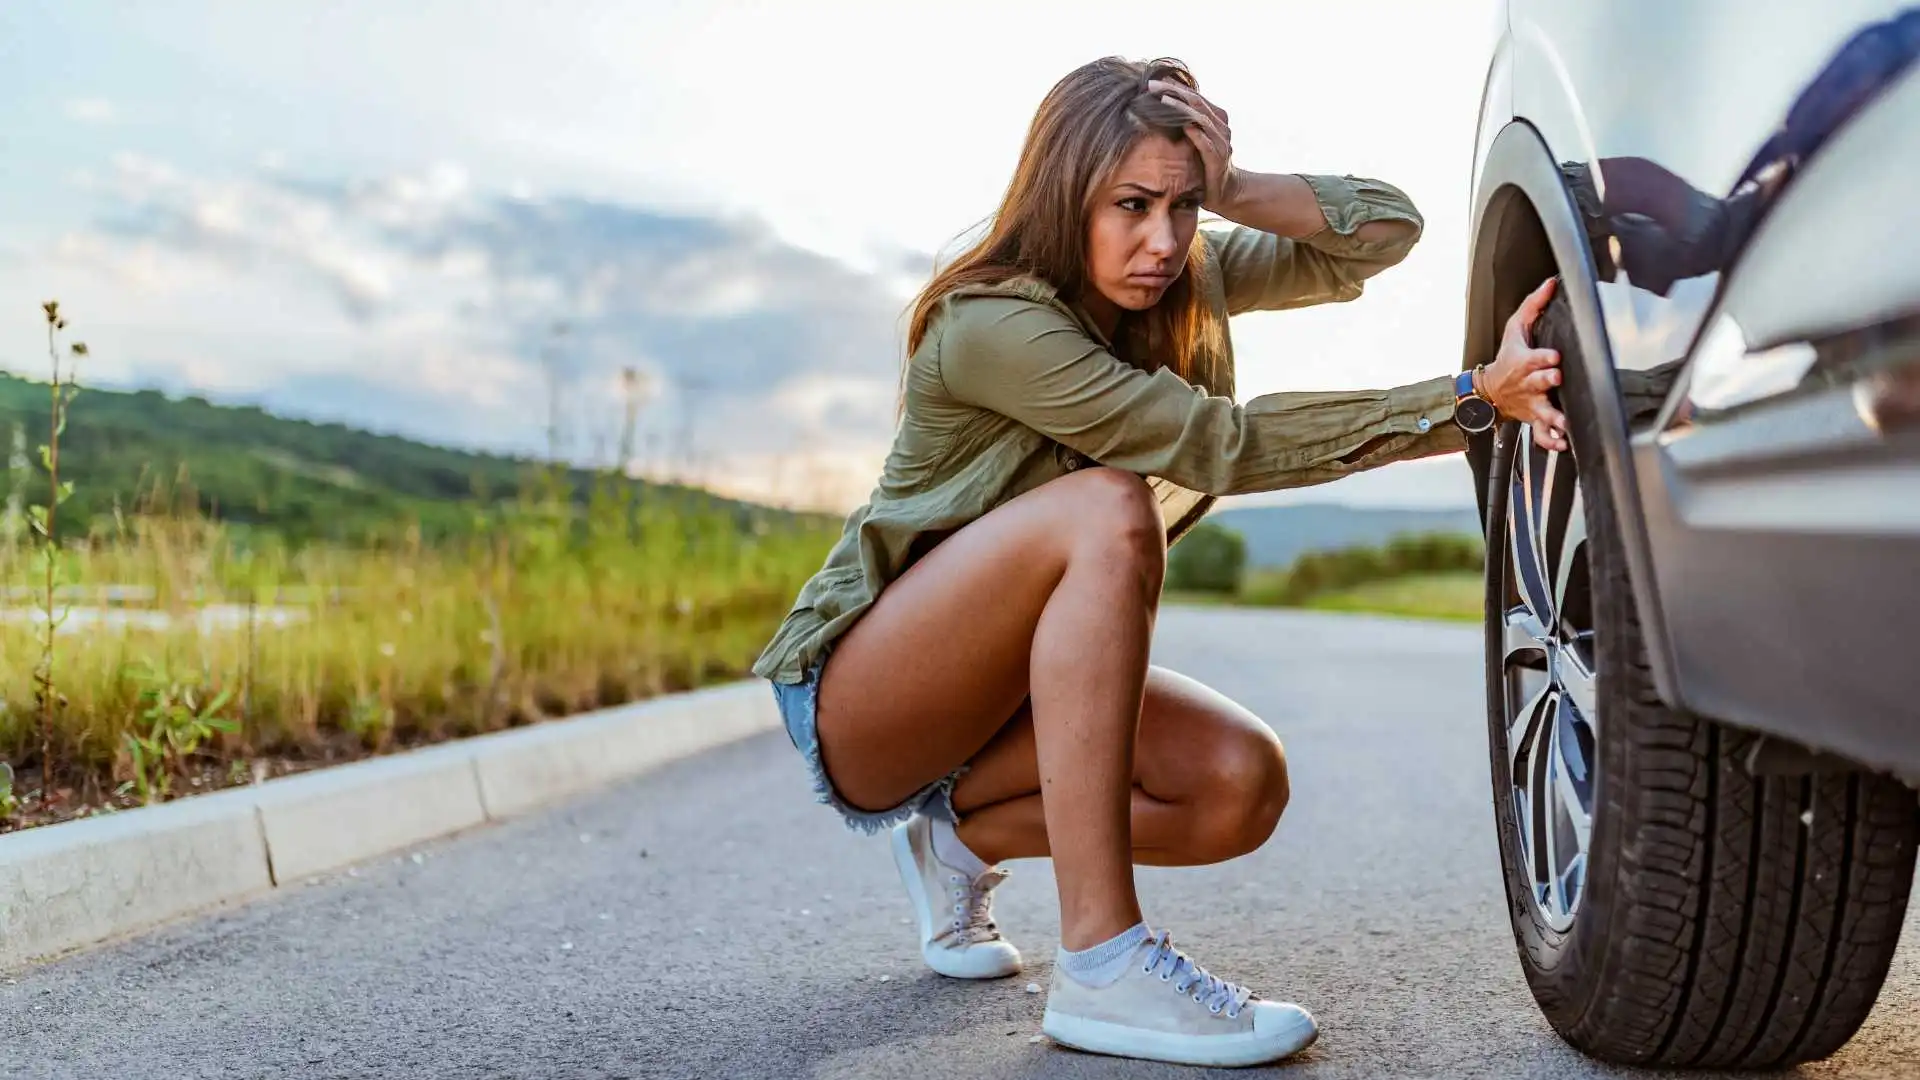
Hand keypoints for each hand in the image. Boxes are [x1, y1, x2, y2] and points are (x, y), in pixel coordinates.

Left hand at [1147, 79, 1239, 210]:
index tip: (1152, 80)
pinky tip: (1185, 126)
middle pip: (1196, 102)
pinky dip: (1196, 134)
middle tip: (1151, 84)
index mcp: (1215, 118)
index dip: (1174, 86)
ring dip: (1182, 108)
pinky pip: (1207, 143)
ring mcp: (1221, 142)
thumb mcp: (1196, 140)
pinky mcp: (1219, 159)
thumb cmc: (1206, 164)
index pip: (1193, 96)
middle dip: (1173, 91)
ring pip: (1201, 118)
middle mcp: (1220, 126)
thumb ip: (1185, 124)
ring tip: (1163, 99)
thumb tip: (1159, 110)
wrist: (1227, 191)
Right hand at [1482, 277, 1569, 450]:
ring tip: (1563, 423)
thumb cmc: (1506, 357)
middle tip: (1556, 378)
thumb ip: (1534, 305)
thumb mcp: (1514, 328)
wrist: (1489, 391)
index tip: (1554, 356)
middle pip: (1538, 383)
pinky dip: (1550, 441)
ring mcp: (1531, 404)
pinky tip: (1563, 444)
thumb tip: (1552, 282)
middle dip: (1546, 380)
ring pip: (1541, 411)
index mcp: (1523, 362)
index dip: (1543, 357)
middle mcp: (1528, 384)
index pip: (1533, 358)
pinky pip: (1540, 434)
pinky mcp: (1534, 419)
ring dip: (1552, 417)